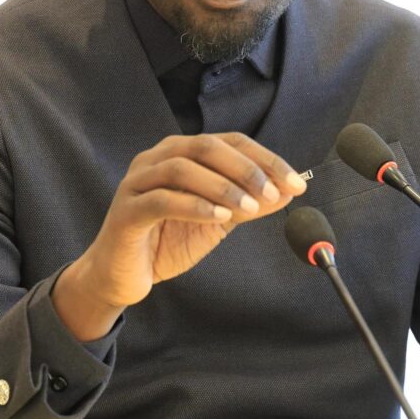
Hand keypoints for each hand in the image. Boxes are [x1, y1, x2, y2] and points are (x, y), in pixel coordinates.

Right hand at [53, 133, 305, 338]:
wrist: (123, 276)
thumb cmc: (168, 240)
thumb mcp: (218, 220)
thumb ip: (247, 203)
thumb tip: (287, 192)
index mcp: (181, 152)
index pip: (230, 142)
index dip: (266, 159)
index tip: (296, 183)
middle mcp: (157, 158)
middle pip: (206, 146)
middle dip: (245, 168)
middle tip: (273, 193)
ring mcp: (137, 182)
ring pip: (182, 168)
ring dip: (222, 186)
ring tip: (249, 207)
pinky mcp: (126, 211)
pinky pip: (161, 200)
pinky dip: (194, 206)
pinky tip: (219, 217)